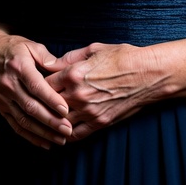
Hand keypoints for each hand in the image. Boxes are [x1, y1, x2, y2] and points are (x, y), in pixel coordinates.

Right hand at [0, 25, 72, 148]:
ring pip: (24, 120)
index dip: (51, 99)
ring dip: (43, 132)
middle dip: (50, 121)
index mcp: (18, 67)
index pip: (36, 86)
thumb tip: (64, 69)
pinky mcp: (1, 108)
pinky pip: (16, 125)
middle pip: (30, 107)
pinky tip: (45, 143)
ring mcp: (3, 98)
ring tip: (60, 139)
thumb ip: (49, 58)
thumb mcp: (32, 46)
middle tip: (67, 129)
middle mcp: (8, 84)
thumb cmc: (16, 49)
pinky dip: (30, 136)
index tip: (65, 110)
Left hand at [44, 43, 163, 141]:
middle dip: (42, 104)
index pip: (43, 84)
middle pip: (48, 105)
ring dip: (52, 122)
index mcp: (73, 74)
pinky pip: (76, 135)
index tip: (37, 86)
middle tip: (36, 105)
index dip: (38, 85)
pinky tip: (62, 132)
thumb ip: (70, 58)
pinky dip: (66, 135)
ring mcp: (89, 111)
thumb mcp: (95, 49)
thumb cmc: (123, 57)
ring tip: (46, 121)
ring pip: (59, 122)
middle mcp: (78, 95)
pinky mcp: (100, 123)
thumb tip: (52, 64)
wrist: (148, 74)